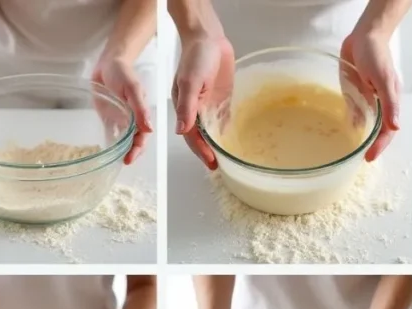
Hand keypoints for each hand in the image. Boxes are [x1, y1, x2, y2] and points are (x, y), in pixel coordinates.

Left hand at [92, 57, 152, 163]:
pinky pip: (111, 133)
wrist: (108, 63)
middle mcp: (133, 120)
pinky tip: (107, 152)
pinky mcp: (109, 118)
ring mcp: (121, 119)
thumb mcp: (132, 89)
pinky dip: (111, 143)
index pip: (142, 136)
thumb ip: (140, 108)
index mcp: (141, 114)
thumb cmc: (122, 73)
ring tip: (116, 162)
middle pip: (135, 141)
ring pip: (125, 140)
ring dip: (123, 151)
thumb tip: (149, 129)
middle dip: (132, 153)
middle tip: (124, 162)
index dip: (138, 149)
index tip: (130, 159)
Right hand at [172, 36, 234, 170]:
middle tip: (217, 167)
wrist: (209, 38)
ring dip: (215, 145)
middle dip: (207, 152)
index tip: (210, 163)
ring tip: (224, 160)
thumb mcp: (190, 82)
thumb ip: (187, 107)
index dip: (200, 150)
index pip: (191, 135)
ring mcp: (209, 105)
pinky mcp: (221, 99)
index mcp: (185, 107)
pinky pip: (222, 119)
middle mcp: (196, 109)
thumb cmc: (197, 57)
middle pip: (200, 136)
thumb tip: (181, 130)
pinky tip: (230, 142)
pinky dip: (225, 131)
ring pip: (211, 130)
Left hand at [341, 32, 400, 161]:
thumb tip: (395, 127)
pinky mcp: (356, 94)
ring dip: (363, 138)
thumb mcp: (383, 80)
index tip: (370, 157)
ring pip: (367, 124)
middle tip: (364, 159)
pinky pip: (355, 113)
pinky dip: (353, 123)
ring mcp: (367, 100)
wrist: (364, 36)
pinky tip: (347, 132)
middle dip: (373, 146)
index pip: (387, 131)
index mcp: (390, 103)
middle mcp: (380, 105)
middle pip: (378, 131)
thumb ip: (389, 103)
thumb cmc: (376, 55)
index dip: (380, 146)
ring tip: (355, 152)